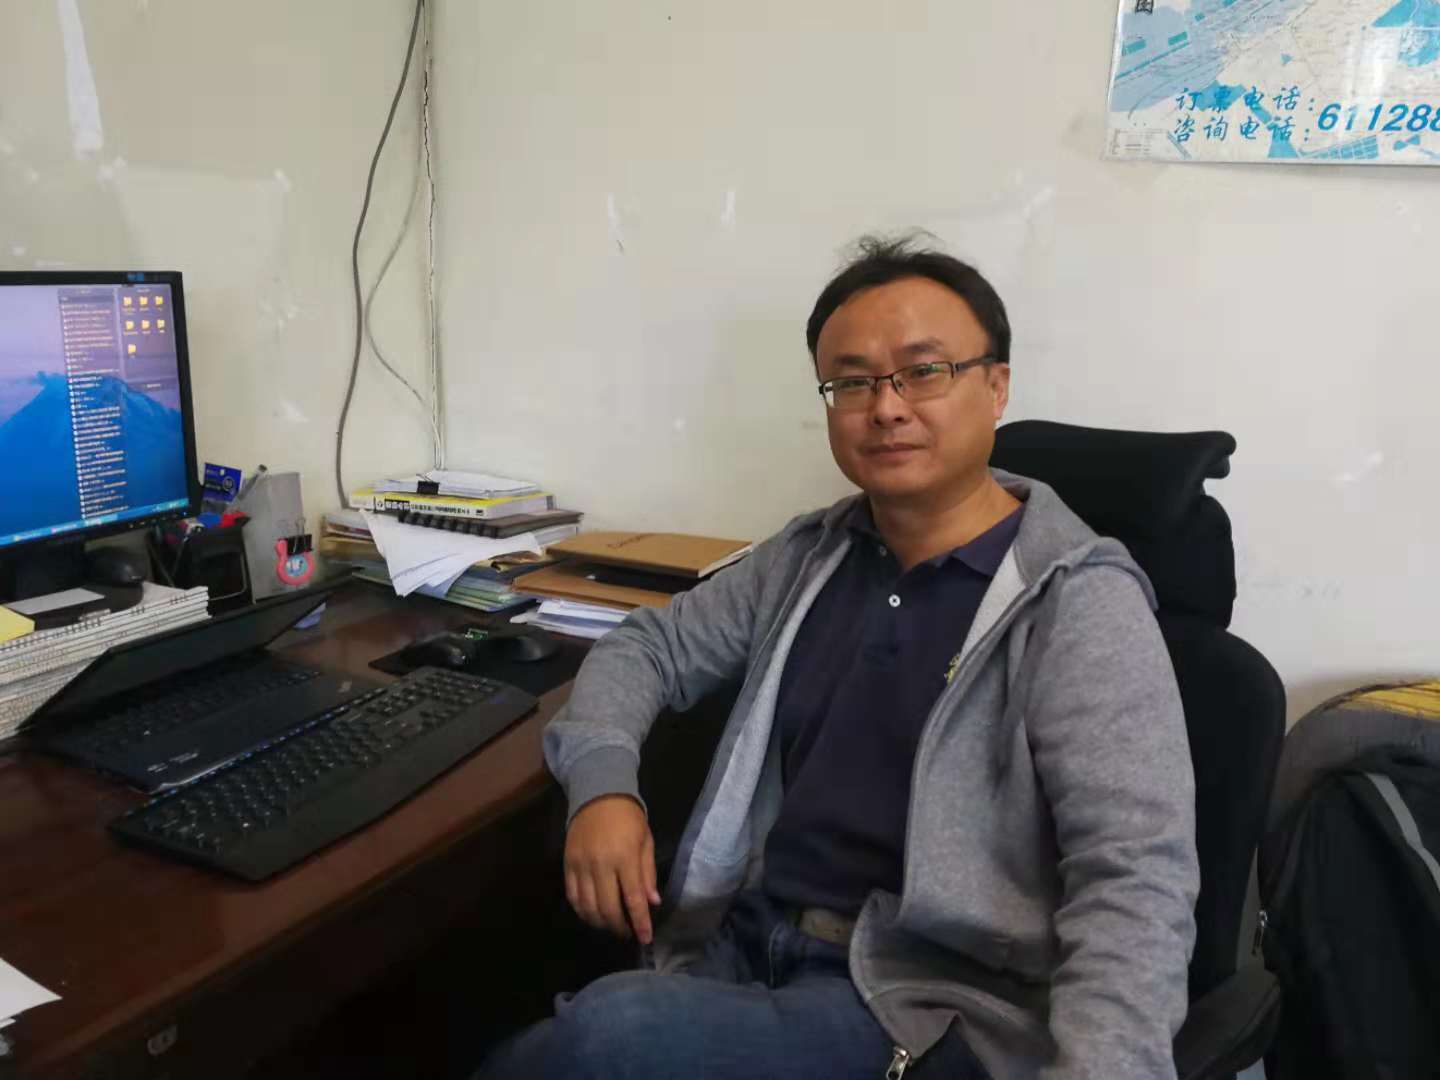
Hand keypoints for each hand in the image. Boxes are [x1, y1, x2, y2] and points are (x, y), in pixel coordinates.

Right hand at [564, 794, 661, 944]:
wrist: (598, 794)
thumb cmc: (628, 818)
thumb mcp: (645, 841)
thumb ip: (647, 873)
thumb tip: (652, 902)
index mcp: (624, 858)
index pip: (633, 899)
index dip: (640, 923)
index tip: (645, 938)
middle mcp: (601, 864)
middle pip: (608, 908)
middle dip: (619, 927)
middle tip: (627, 933)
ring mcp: (581, 865)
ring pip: (587, 907)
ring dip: (600, 923)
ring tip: (611, 926)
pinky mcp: (567, 864)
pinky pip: (573, 896)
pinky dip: (582, 911)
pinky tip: (592, 915)